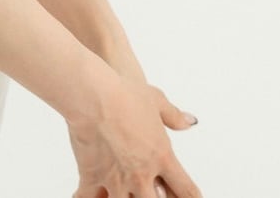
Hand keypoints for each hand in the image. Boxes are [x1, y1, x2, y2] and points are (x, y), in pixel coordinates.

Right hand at [67, 72, 202, 197]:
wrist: (94, 93)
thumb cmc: (124, 92)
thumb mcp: (156, 99)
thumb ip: (174, 116)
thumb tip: (189, 121)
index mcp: (162, 156)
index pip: (186, 190)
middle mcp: (142, 174)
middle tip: (155, 194)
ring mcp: (117, 180)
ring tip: (123, 194)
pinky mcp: (92, 177)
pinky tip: (90, 196)